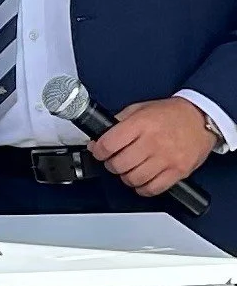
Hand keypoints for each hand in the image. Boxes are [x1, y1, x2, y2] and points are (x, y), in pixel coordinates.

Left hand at [87, 97, 215, 196]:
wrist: (200, 118)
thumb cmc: (171, 113)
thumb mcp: (141, 108)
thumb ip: (121, 120)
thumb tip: (101, 136)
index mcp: (141, 123)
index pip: (110, 143)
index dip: (99, 150)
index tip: (98, 150)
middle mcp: (152, 142)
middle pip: (119, 164)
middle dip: (111, 164)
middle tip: (113, 160)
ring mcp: (165, 159)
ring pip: (133, 179)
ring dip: (125, 177)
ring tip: (128, 169)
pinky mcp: (176, 172)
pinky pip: (152, 189)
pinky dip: (142, 188)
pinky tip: (142, 179)